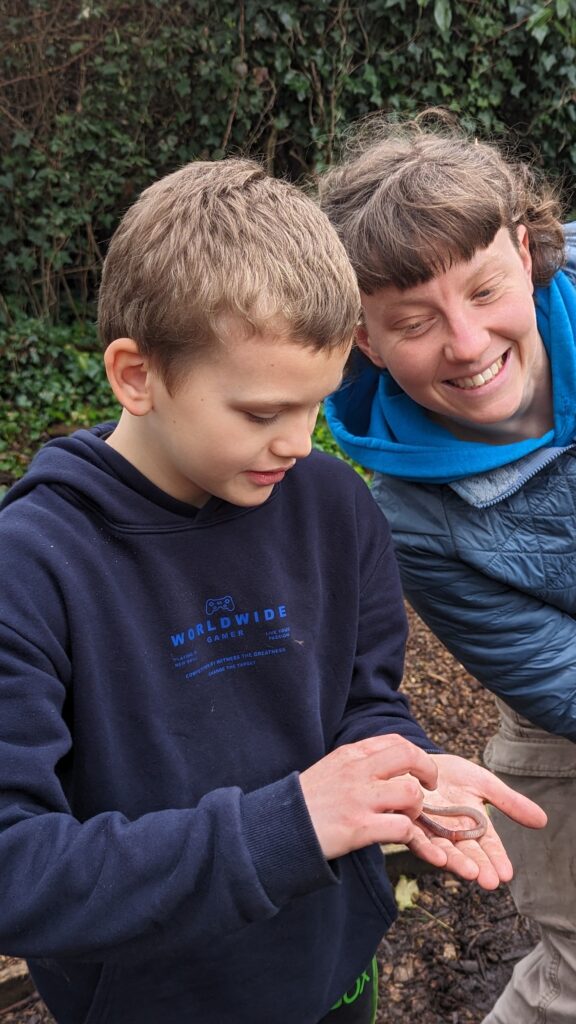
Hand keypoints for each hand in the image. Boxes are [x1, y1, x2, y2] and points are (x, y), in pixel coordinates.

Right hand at [299, 734, 448, 866]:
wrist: (279, 828)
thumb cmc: (306, 802)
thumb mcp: (330, 770)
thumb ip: (357, 764)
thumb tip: (384, 765)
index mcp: (350, 755)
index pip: (395, 741)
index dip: (415, 756)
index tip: (419, 772)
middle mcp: (356, 771)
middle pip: (409, 756)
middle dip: (428, 772)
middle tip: (428, 788)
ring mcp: (358, 799)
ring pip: (411, 793)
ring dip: (416, 809)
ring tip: (407, 818)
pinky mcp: (359, 827)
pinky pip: (402, 827)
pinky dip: (408, 835)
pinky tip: (397, 837)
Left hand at [407, 754, 547, 889]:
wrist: (417, 760)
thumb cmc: (451, 774)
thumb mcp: (484, 784)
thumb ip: (509, 802)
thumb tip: (543, 821)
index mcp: (472, 827)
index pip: (488, 846)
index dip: (497, 860)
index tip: (507, 874)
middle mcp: (452, 834)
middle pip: (468, 853)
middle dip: (479, 867)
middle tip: (490, 882)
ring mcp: (430, 830)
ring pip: (445, 850)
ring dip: (457, 863)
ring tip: (470, 873)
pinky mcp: (409, 822)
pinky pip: (417, 838)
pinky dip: (428, 848)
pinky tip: (439, 857)